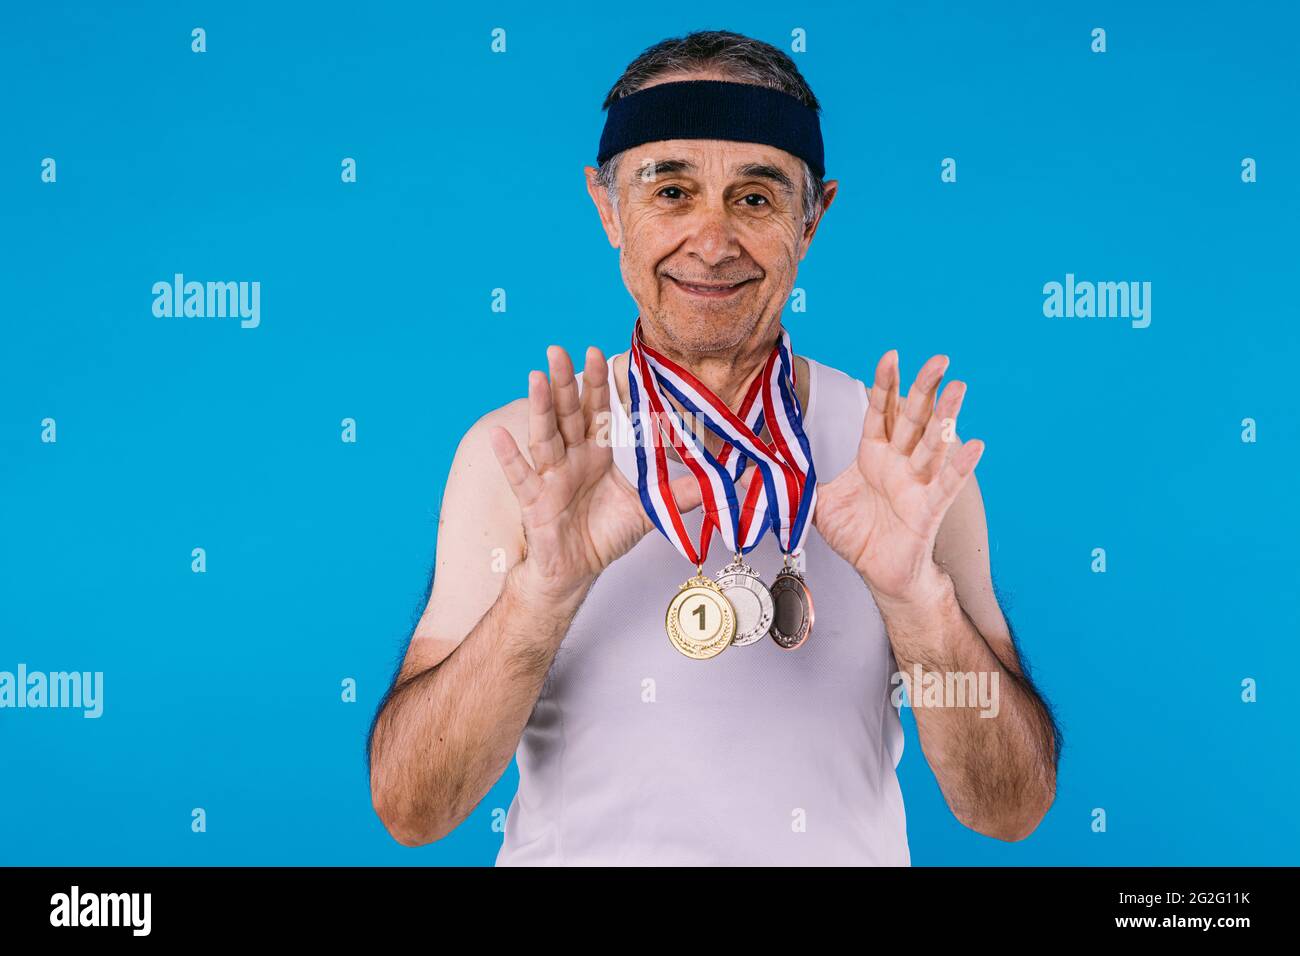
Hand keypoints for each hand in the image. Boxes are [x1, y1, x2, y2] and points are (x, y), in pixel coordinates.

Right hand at [488, 346, 749, 603]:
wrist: (575, 570)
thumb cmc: (603, 535)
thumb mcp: (648, 510)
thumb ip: (682, 492)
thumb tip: (723, 479)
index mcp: (595, 453)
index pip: (597, 411)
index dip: (599, 384)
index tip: (602, 353)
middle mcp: (570, 457)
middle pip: (567, 413)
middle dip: (565, 382)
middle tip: (561, 349)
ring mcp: (550, 476)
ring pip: (545, 435)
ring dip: (540, 406)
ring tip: (537, 375)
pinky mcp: (535, 501)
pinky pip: (521, 476)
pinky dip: (510, 456)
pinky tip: (501, 433)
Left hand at [813, 350, 983, 605]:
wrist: (879, 572)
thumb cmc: (857, 534)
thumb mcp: (817, 503)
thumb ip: (791, 483)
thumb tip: (748, 472)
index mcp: (873, 454)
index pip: (881, 411)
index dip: (885, 384)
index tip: (891, 355)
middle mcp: (898, 462)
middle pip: (913, 418)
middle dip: (925, 388)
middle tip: (939, 359)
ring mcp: (916, 483)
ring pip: (933, 443)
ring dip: (947, 416)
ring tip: (959, 388)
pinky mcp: (928, 508)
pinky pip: (946, 484)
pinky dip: (961, 465)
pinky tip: (975, 445)